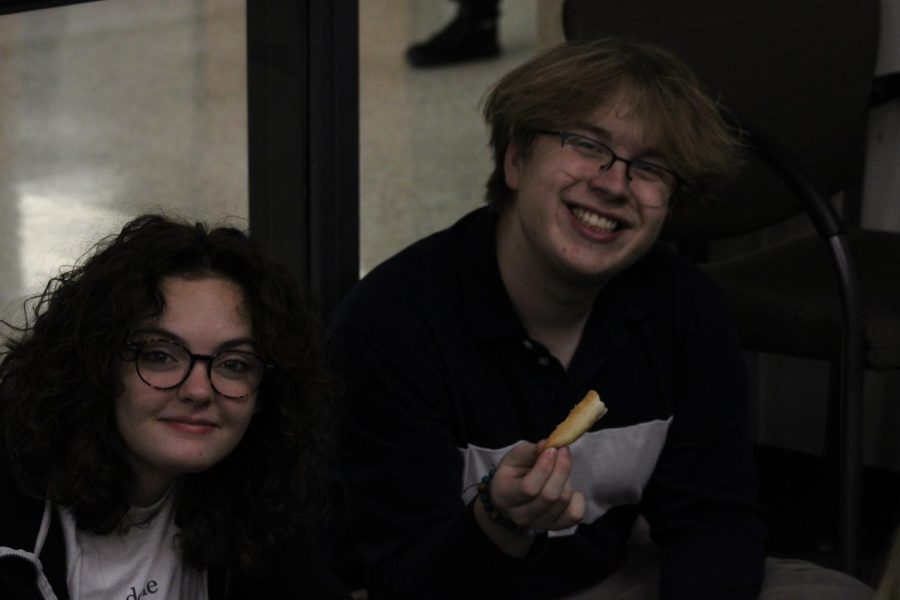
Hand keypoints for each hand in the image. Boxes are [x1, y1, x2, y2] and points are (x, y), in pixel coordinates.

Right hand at [473, 440, 584, 556]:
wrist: (512, 499)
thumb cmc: (513, 474)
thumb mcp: (515, 458)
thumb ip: (531, 451)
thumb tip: (548, 445)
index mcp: (505, 496)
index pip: (529, 488)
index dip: (544, 467)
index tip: (552, 449)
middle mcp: (521, 516)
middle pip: (550, 495)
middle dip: (561, 468)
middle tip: (563, 450)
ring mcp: (539, 524)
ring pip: (563, 501)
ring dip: (567, 478)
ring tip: (560, 467)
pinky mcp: (556, 526)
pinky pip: (575, 514)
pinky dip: (578, 498)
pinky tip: (568, 487)